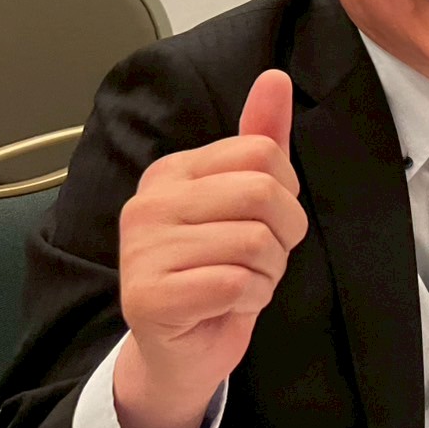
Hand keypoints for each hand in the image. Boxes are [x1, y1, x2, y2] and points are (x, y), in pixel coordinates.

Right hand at [113, 69, 307, 427]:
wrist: (182, 350)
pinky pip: (236, 283)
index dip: (286, 193)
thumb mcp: (245, 200)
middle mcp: (149, 202)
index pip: (263, 154)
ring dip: (267, 272)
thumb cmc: (218, 270)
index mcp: (173, 171)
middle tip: (260, 258)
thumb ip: (260, 139)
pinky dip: (250, 299)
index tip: (266, 220)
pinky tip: (227, 305)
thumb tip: (275, 77)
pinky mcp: (148, 295)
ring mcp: (142, 249)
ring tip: (240, 283)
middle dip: (283, 235)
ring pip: (255, 243)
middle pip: (264, 194)